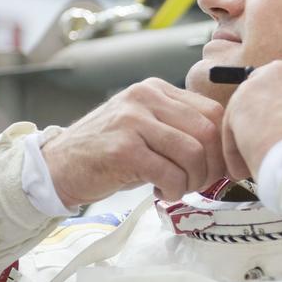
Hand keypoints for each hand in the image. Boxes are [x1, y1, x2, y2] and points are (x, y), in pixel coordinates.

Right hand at [41, 78, 225, 205]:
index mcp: (156, 89)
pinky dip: (174, 190)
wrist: (57, 166)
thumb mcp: (145, 127)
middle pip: (207, 132)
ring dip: (193, 180)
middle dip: (212, 166)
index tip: (221, 168)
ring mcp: (133, 121)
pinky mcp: (123, 149)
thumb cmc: (107, 152)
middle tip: (199, 183)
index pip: (212, 112)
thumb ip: (179, 128)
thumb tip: (223, 151)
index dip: (223, 145)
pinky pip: (170, 173)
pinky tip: (162, 192)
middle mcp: (145, 97)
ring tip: (178, 188)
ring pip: (193, 153)